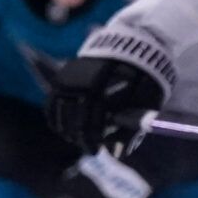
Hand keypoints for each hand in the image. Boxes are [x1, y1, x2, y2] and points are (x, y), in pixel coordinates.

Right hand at [47, 54, 168, 153]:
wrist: (131, 44)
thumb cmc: (143, 75)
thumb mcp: (145, 100)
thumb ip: (131, 127)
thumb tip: (116, 153)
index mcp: (100, 89)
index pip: (89, 124)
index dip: (92, 141)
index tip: (96, 151)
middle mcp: (80, 83)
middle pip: (73, 120)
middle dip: (80, 138)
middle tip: (89, 148)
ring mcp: (68, 78)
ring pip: (60, 113)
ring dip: (67, 129)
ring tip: (77, 138)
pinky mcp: (62, 76)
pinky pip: (52, 103)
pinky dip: (56, 117)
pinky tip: (64, 128)